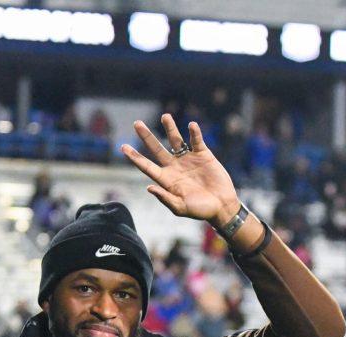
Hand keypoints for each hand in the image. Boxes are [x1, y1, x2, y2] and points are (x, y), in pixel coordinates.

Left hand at [121, 114, 240, 225]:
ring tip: (165, 116)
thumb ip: (165, 198)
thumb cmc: (200, 211)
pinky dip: (194, 133)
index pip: (147, 166)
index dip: (135, 157)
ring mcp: (188, 159)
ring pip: (176, 140)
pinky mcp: (203, 155)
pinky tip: (191, 126)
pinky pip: (196, 141)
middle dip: (147, 136)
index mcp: (166, 180)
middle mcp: (174, 167)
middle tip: (136, 123)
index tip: (123, 147)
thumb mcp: (181, 208)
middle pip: (157, 149)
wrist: (222, 206)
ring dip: (170, 128)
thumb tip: (149, 188)